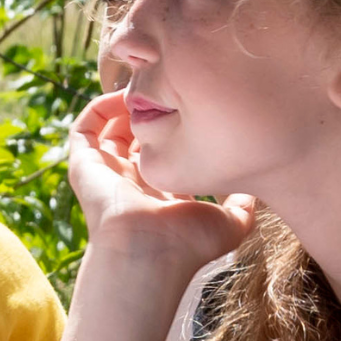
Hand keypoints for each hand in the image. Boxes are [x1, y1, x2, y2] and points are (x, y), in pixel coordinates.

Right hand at [65, 93, 258, 284]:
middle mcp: (133, 183)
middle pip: (138, 138)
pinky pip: (85, 128)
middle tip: (168, 89)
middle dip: (151, 112)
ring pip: (111, 130)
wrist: (147, 253)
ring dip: (126, 105)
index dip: (178, 129)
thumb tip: (256, 190)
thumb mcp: (230, 222)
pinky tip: (124, 96)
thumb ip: (244, 205)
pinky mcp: (84, 166)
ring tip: (146, 87)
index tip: (195, 106)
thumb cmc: (187, 243)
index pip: (166, 155)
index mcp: (161, 194)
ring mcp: (106, 174)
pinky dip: (101, 107)